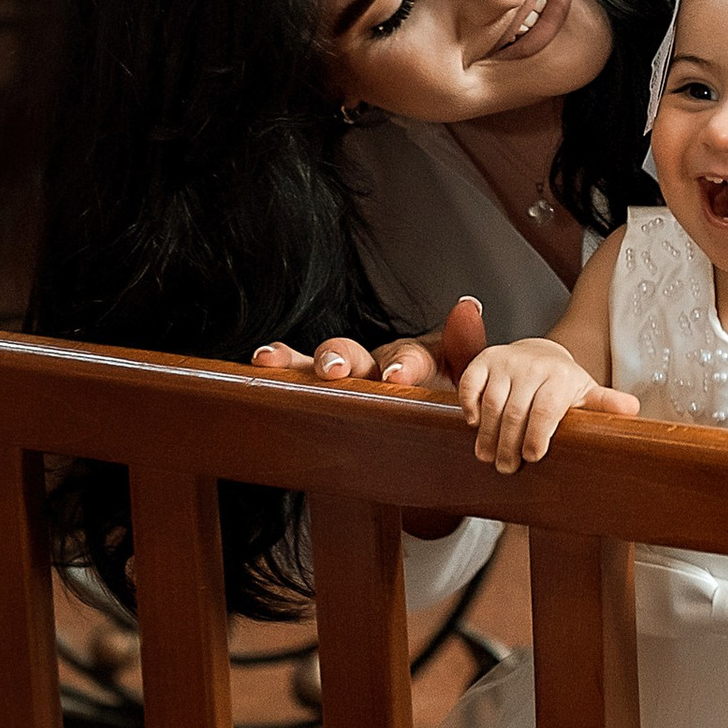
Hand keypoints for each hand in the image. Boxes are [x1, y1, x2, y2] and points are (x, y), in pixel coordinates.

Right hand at [249, 297, 485, 392]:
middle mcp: (377, 359)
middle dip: (341, 358)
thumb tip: (468, 305)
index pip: (408, 356)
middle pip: (356, 353)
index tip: (395, 377)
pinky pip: (300, 376)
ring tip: (271, 358)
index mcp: (416, 357)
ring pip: (322, 360)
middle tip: (333, 370)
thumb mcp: (468, 373)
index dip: (401, 364)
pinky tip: (259, 362)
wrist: (438, 422)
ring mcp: (351, 373)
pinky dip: (280, 367)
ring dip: (298, 359)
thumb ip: (466, 346)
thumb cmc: (452, 394)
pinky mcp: (327, 390)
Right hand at [457, 341, 637, 472]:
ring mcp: (506, 362)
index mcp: (560, 376)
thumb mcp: (585, 393)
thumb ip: (605, 404)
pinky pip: (470, 383)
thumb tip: (631, 409)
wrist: (540, 354)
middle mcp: (531, 366)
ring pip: (492, 402)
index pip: (546, 408)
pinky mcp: (484, 361)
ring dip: (487, 434)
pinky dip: (468, 405)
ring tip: (488, 456)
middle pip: (516, 411)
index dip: (537, 435)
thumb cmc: (562, 383)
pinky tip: (473, 424)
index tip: (532, 457)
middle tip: (507, 468)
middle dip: (509, 444)